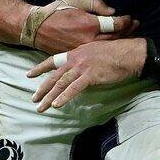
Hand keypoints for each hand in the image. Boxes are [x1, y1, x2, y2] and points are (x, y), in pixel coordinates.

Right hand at [25, 0, 136, 52]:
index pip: (116, 24)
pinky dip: (107, 47)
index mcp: (90, 24)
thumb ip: (96, 4)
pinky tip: (113, 43)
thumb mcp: (75, 1)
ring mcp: (84, 49)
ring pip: (108, 47)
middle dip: (127, 30)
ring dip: (120, 40)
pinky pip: (97, 52)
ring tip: (128, 34)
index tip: (130, 18)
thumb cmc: (55, 11)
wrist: (36, 28)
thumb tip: (112, 11)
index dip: (126, 21)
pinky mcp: (79, 56)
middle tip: (135, 25)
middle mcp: (89, 39)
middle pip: (115, 37)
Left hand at [28, 38, 146, 110]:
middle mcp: (76, 59)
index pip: (53, 60)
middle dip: (42, 88)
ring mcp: (82, 67)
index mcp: (77, 52)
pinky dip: (64, 97)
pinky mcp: (90, 76)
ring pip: (61, 84)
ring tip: (41, 107)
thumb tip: (79, 71)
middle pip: (54, 75)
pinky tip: (57, 105)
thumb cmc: (118, 53)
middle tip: (34, 99)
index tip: (29, 74)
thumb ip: (85, 60)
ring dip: (49, 97)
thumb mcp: (96, 52)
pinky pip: (74, 89)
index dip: (40, 68)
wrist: (130, 54)